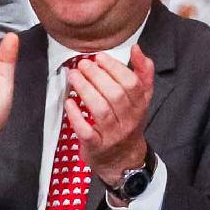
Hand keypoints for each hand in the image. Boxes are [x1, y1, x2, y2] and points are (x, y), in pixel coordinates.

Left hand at [64, 44, 156, 181]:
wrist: (124, 160)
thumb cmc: (128, 122)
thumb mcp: (141, 100)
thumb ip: (142, 74)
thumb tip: (137, 49)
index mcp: (140, 106)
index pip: (132, 84)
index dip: (115, 68)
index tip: (100, 57)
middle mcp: (128, 120)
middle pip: (115, 95)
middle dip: (97, 76)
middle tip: (83, 64)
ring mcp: (112, 134)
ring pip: (101, 110)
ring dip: (86, 90)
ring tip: (73, 76)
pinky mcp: (96, 146)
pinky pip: (87, 131)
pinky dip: (76, 116)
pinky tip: (68, 103)